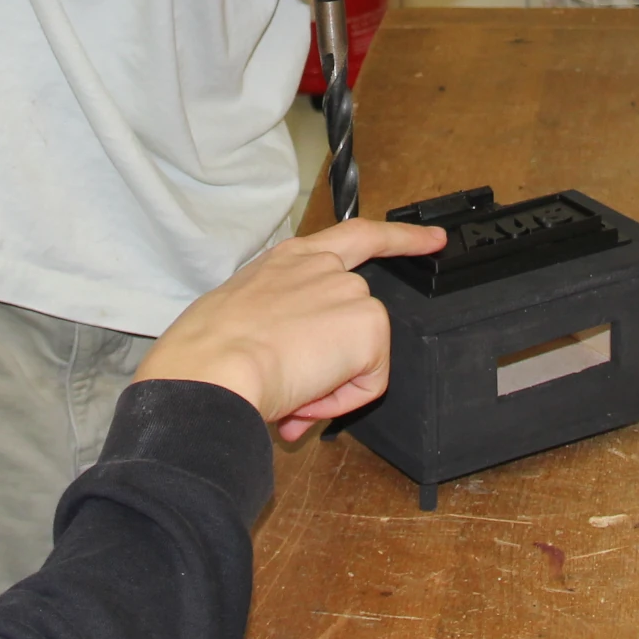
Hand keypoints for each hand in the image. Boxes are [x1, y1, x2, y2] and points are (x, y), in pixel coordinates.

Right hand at [136, 219, 445, 439]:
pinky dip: (341, 401)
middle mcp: (321, 267)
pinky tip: (306, 394)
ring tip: (289, 390)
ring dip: (330, 385)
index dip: (398, 239)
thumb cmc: (206, 353)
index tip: (432, 240)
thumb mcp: (239, 324)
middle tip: (293, 388)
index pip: (352, 237)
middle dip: (336, 364)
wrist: (214, 367)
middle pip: (362, 313)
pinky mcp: (367, 324)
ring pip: (361, 355)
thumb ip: (275, 339)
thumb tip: (290, 386)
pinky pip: (369, 382)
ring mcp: (348, 291)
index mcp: (286, 261)